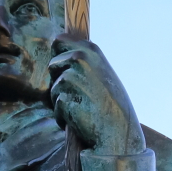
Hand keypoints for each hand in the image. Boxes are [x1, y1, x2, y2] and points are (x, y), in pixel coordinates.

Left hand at [48, 37, 144, 155]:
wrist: (118, 129)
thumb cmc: (111, 103)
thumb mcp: (102, 72)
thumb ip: (84, 62)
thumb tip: (61, 56)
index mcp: (89, 50)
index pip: (59, 41)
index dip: (58, 56)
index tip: (64, 67)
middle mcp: (78, 59)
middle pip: (52, 66)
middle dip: (60, 81)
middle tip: (80, 94)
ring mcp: (70, 78)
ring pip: (53, 89)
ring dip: (63, 101)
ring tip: (84, 107)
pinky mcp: (64, 98)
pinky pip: (55, 107)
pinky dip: (63, 116)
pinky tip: (80, 118)